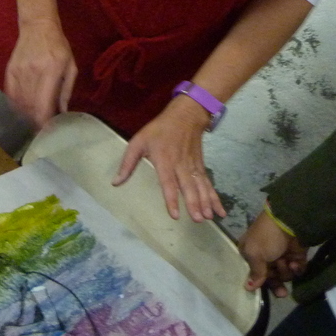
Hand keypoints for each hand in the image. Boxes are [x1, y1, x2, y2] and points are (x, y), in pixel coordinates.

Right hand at [3, 18, 77, 128]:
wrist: (37, 26)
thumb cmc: (58, 46)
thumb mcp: (70, 66)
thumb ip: (66, 90)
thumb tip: (62, 112)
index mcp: (50, 72)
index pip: (43, 106)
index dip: (44, 123)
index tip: (49, 130)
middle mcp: (32, 74)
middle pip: (30, 108)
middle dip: (36, 121)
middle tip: (44, 126)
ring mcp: (18, 73)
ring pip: (19, 104)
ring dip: (27, 115)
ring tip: (35, 117)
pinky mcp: (9, 71)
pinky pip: (10, 95)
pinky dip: (16, 106)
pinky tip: (23, 109)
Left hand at [112, 96, 225, 221]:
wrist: (185, 115)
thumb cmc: (158, 130)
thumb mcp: (138, 142)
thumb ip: (127, 163)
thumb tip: (115, 183)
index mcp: (164, 160)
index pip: (168, 182)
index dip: (172, 198)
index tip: (175, 214)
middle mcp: (181, 165)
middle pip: (188, 187)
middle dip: (194, 203)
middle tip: (198, 219)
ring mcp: (193, 166)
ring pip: (201, 186)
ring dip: (206, 202)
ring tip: (209, 217)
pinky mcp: (200, 167)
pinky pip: (208, 184)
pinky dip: (215, 197)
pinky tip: (220, 210)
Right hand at [239, 208, 306, 297]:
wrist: (289, 222)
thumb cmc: (266, 237)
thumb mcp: (255, 254)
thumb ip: (254, 273)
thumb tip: (247, 288)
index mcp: (251, 254)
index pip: (254, 274)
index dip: (260, 284)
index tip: (264, 292)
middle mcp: (266, 257)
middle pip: (271, 277)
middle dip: (276, 285)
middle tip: (282, 293)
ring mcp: (282, 256)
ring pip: (285, 275)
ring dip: (286, 272)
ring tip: (286, 263)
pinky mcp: (296, 256)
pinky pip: (297, 270)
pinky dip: (296, 269)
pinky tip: (294, 263)